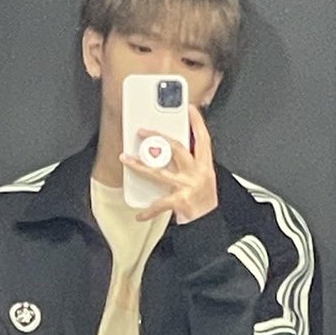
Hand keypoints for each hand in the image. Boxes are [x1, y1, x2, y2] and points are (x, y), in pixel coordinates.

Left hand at [120, 103, 217, 224]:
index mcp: (205, 166)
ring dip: (140, 164)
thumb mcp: (205, 178)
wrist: (209, 226)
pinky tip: (139, 213)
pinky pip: (159, 204)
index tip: (189, 108)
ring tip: (125, 158)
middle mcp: (197, 173)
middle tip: (141, 131)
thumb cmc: (205, 202)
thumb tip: (172, 145)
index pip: (203, 139)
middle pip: (177, 148)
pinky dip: (148, 210)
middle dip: (158, 137)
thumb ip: (192, 162)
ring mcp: (188, 187)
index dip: (197, 122)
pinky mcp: (180, 202)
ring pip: (159, 171)